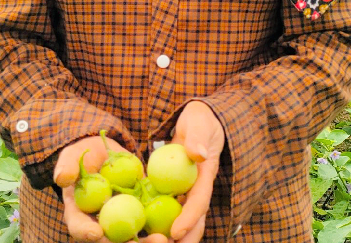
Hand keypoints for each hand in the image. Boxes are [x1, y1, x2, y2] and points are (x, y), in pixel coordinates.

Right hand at [55, 134, 165, 242]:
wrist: (108, 152)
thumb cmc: (85, 153)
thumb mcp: (73, 155)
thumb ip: (67, 165)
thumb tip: (62, 177)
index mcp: (79, 213)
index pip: (79, 226)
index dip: (85, 232)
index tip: (97, 233)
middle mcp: (99, 223)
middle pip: (109, 240)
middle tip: (140, 240)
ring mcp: (120, 221)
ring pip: (132, 238)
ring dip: (147, 242)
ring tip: (163, 239)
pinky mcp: (139, 215)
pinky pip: (150, 226)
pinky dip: (162, 230)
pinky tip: (175, 229)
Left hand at [167, 101, 225, 242]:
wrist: (199, 121)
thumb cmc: (200, 120)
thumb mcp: (200, 122)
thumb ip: (198, 137)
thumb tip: (197, 154)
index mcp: (206, 175)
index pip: (199, 201)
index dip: (189, 218)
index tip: (177, 232)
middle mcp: (198, 187)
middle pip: (194, 219)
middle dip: (185, 238)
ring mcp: (187, 190)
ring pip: (181, 218)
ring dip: (171, 234)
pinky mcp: (176, 189)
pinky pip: (167, 207)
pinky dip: (159, 220)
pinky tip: (144, 230)